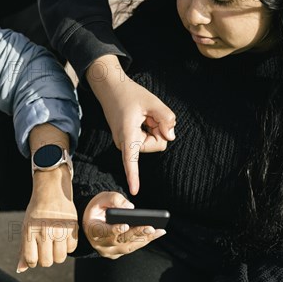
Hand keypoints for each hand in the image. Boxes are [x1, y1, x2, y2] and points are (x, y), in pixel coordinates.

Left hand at [18, 165, 77, 272]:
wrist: (52, 191)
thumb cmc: (36, 213)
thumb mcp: (26, 229)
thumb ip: (23, 250)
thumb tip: (20, 270)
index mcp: (30, 232)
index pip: (31, 260)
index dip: (33, 261)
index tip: (34, 255)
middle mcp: (45, 231)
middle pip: (47, 262)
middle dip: (45, 259)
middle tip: (45, 249)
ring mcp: (60, 230)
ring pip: (60, 258)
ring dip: (57, 254)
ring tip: (54, 244)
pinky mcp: (72, 227)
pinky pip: (72, 248)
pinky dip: (68, 247)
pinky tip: (63, 238)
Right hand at [82, 191, 165, 258]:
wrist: (93, 220)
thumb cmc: (98, 208)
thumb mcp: (101, 198)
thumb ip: (114, 199)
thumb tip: (131, 207)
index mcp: (93, 230)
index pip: (103, 232)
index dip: (114, 230)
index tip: (125, 226)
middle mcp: (100, 244)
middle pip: (120, 240)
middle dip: (136, 233)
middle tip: (150, 227)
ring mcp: (109, 251)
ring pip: (129, 247)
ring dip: (144, 238)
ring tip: (159, 231)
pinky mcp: (118, 253)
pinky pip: (132, 248)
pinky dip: (144, 240)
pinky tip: (156, 233)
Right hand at [87, 55, 175, 194]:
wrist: (111, 89)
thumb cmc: (129, 94)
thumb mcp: (153, 101)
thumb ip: (167, 118)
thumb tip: (171, 137)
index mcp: (127, 136)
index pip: (131, 160)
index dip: (133, 176)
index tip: (134, 192)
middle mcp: (125, 144)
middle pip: (158, 144)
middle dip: (159, 129)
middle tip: (148, 114)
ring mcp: (127, 144)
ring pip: (155, 141)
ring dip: (155, 127)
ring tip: (142, 115)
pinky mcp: (130, 141)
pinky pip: (149, 138)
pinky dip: (150, 127)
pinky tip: (141, 118)